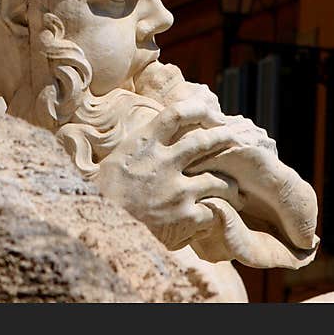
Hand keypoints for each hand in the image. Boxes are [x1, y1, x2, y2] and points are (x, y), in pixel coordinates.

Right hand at [96, 98, 244, 250]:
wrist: (99, 224)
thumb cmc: (106, 192)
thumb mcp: (120, 157)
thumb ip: (144, 144)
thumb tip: (163, 129)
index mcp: (144, 144)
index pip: (177, 114)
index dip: (198, 110)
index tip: (210, 114)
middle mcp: (163, 162)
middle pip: (205, 142)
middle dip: (224, 140)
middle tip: (233, 141)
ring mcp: (177, 190)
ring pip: (220, 182)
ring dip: (229, 187)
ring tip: (233, 192)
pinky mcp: (185, 217)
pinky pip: (212, 212)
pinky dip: (213, 215)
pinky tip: (210, 219)